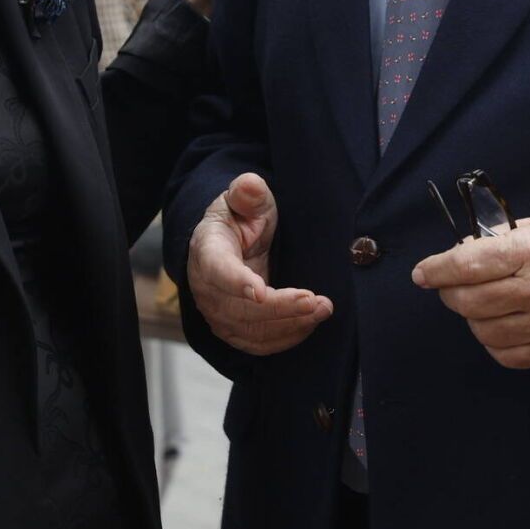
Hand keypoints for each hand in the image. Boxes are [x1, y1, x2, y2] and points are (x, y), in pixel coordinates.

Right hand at [185, 172, 331, 355]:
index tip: (260, 292)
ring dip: (288, 325)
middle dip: (279, 307)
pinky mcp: (234, 329)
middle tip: (314, 300)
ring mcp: (219, 313)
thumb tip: (249, 185)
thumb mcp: (245, 198)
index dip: (237, 283)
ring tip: (322, 310)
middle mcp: (207, 288)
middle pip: (239, 309)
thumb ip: (248, 192)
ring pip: (251, 331)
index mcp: (207, 250)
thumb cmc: (240, 218)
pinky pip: (258, 344)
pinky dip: (286, 338)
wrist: (231, 242)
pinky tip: (309, 323)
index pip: (218, 270)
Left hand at [412, 215, 529, 369]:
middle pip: (471, 302)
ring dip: (472, 318)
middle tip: (449, 287)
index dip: (437, 270)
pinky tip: (498, 325)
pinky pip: (507, 355)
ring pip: (484, 331)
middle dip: (450, 294)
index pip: (468, 265)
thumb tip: (457, 256)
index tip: (422, 274)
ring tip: (479, 305)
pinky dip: (493, 342)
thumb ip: (498, 241)